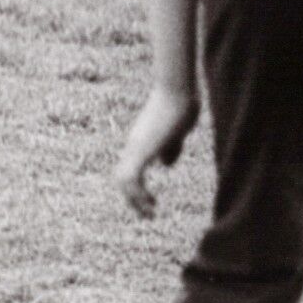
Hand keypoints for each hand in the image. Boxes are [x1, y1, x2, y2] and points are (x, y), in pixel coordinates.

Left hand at [114, 86, 198, 219]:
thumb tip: (165, 164)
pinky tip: (151, 204)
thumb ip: (171, 146)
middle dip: (134, 199)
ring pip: (123, 181)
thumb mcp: (177, 130)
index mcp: (142, 141)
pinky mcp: (142, 149)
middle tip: (148, 214)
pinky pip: (132, 179)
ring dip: (135, 201)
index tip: (151, 203)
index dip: (138, 188)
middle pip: (122, 179)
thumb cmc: (181, 102)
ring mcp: (136, 146)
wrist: (177, 87)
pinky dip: (138, 195)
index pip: (130, 170)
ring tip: (149, 214)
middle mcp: (134, 145)